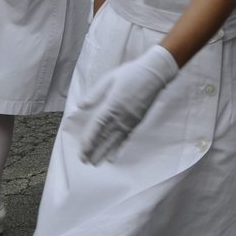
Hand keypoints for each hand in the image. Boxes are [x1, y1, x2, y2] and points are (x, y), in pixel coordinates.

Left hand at [79, 46, 179, 164]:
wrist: (154, 73)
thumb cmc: (130, 73)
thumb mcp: (109, 78)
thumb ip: (95, 94)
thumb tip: (81, 106)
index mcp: (112, 105)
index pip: (97, 128)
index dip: (89, 141)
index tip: (82, 151)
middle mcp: (121, 116)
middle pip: (105, 138)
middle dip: (94, 151)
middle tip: (85, 161)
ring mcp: (130, 120)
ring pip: (116, 141)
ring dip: (106, 152)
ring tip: (97, 162)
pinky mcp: (137, 121)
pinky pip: (126, 137)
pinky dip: (119, 147)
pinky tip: (114, 153)